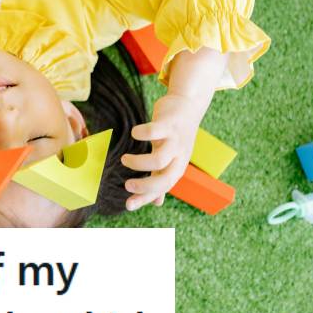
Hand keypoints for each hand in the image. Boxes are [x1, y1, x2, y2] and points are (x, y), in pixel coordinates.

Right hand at [119, 91, 210, 209]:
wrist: (188, 106)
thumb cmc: (175, 136)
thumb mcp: (171, 160)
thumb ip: (161, 179)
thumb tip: (157, 203)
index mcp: (177, 168)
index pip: (163, 189)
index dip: (146, 198)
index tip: (128, 205)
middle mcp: (178, 157)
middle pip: (166, 179)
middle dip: (145, 186)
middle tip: (127, 185)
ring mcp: (175, 140)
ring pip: (159, 159)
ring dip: (138, 163)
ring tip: (124, 159)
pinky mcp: (169, 124)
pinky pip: (154, 131)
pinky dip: (140, 134)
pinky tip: (133, 133)